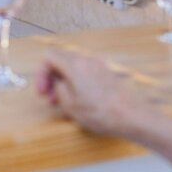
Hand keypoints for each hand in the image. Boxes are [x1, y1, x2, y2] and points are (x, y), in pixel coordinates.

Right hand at [36, 49, 158, 137]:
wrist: (130, 115)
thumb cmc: (100, 112)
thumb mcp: (70, 104)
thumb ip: (57, 88)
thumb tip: (57, 82)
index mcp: (74, 64)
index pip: (49, 56)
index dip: (41, 73)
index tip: (42, 91)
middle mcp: (86, 59)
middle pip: (60, 59)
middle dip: (51, 77)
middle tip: (49, 97)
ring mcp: (98, 64)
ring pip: (72, 66)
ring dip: (63, 80)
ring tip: (63, 100)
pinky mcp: (106, 72)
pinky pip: (84, 71)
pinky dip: (76, 80)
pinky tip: (78, 97)